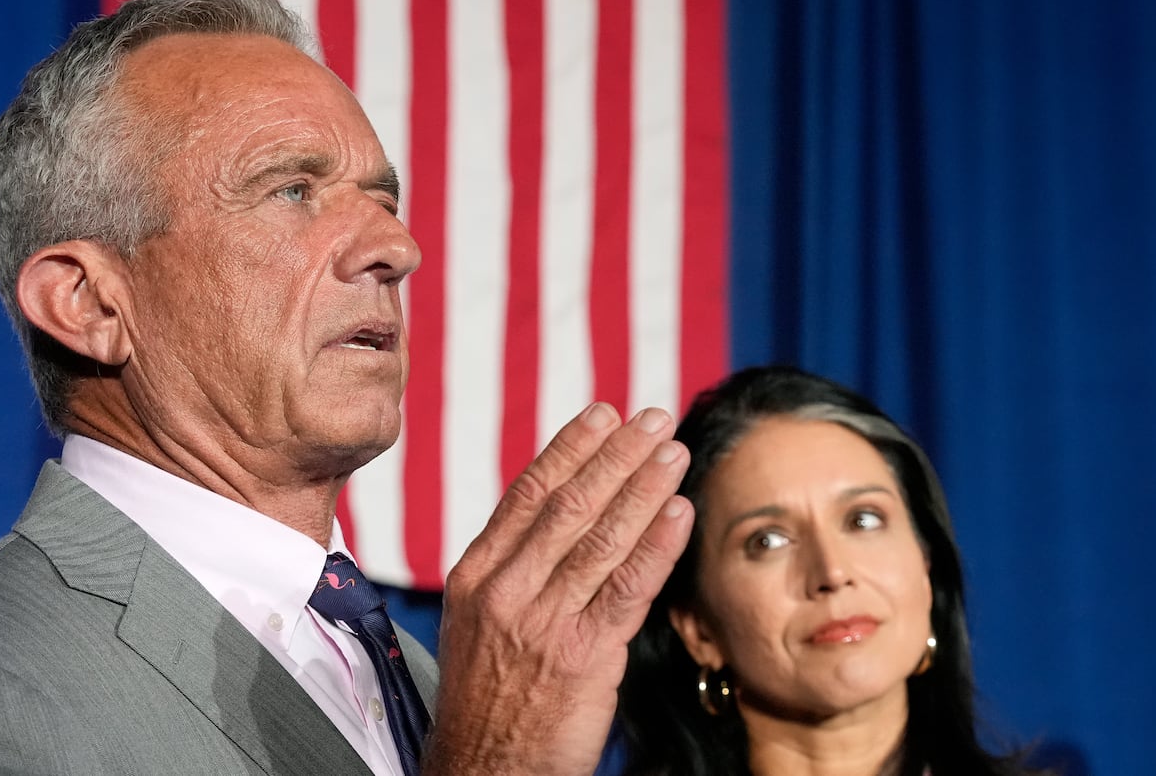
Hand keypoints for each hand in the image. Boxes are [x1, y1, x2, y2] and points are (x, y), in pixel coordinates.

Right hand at [423, 402, 692, 775]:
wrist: (483, 772)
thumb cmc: (487, 703)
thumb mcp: (478, 627)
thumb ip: (513, 574)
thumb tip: (554, 523)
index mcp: (475, 576)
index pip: (527, 494)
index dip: (571, 449)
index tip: (604, 415)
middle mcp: (505, 591)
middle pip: (569, 504)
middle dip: (617, 455)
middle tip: (653, 418)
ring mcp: (542, 623)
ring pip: (601, 537)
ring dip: (644, 487)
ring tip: (674, 451)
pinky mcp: (582, 657)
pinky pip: (628, 587)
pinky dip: (657, 544)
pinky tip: (679, 512)